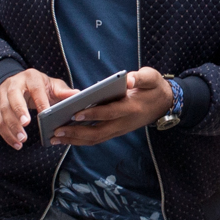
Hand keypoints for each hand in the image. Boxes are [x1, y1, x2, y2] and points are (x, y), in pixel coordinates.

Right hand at [0, 68, 74, 149]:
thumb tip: (77, 95)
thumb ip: (63, 91)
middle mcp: (14, 83)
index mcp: (31, 77)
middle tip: (26, 126)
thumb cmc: (39, 86)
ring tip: (21, 140)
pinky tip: (16, 144)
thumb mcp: (52, 85)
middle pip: (13, 97)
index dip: (39, 101)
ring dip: (11, 126)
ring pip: (3, 110)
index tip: (45, 114)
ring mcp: (2, 94)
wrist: (17, 82)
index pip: (35, 88)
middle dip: (19, 111)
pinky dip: (6, 134)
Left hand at [49, 67, 171, 146]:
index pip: (110, 113)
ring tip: (54, 138)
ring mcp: (120, 130)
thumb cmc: (154, 87)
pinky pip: (97, 139)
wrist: (164, 104)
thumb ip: (140, 78)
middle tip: (56, 131)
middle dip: (76, 133)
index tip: (75, 113)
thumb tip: (128, 79)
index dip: (93, 114)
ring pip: (95, 139)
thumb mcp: (152, 78)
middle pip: (98, 133)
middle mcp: (124, 123)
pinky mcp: (116, 132)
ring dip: (74, 140)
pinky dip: (80, 141)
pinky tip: (65, 138)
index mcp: (131, 108)